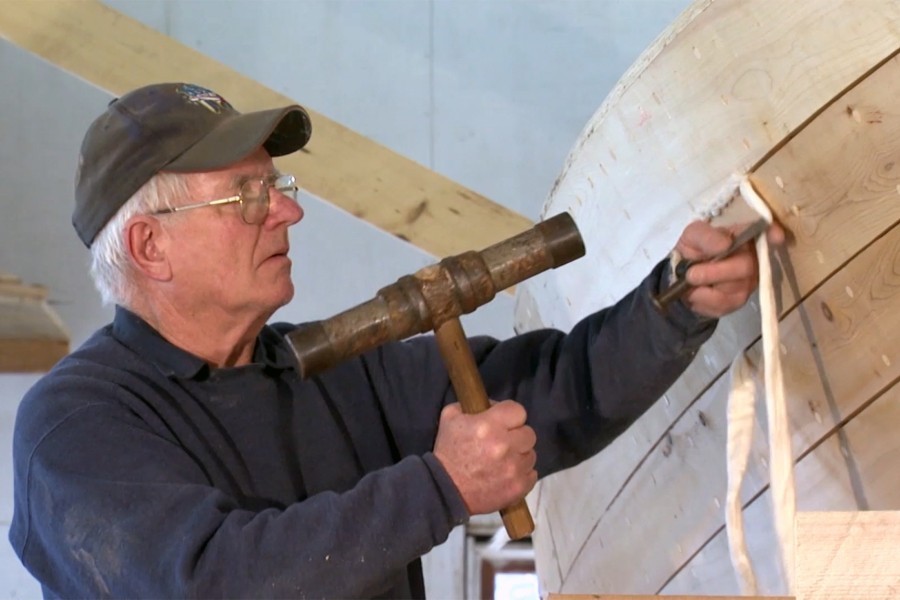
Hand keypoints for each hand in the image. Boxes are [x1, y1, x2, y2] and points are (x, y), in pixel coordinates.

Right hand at [433, 400, 536, 515]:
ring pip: (530, 454)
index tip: (503, 423)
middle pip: (529, 433)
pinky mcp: (518, 487)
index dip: (510, 416)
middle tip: (503, 443)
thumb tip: (493, 405)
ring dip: (519, 456)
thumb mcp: (450, 417)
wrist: (444, 490)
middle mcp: (505, 446)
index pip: (518, 411)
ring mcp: (514, 468)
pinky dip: (521, 474)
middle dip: (517, 436)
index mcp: (488, 425)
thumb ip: (471, 405)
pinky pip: (532, 474)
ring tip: (503, 461)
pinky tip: (507, 474)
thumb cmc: (448, 452)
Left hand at [675, 220, 784, 317]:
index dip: (773, 234)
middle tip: (691, 274)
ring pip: (734, 286)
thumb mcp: (692, 237)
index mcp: (743, 236)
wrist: (680, 279)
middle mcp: (752, 258)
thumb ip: (705, 236)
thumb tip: (725, 244)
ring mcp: (748, 281)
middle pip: (746, 266)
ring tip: (691, 281)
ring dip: (706, 285)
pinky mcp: (738, 300)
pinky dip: (703, 299)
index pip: (765, 233)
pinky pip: (723, 302)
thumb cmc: (693, 251)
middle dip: (715, 272)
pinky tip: (695, 293)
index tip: (776, 237)